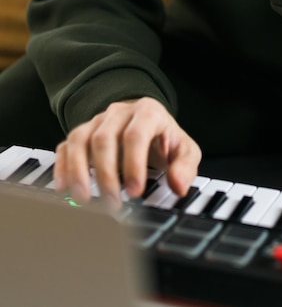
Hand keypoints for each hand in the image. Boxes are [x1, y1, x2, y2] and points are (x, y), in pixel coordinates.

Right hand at [54, 97, 201, 207]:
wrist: (150, 123)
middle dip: (106, 174)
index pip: (136, 134)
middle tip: (112, 202)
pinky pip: (66, 145)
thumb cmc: (165, 139)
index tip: (135, 192)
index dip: (133, 164)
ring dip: (79, 171)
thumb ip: (185, 166)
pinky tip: (64, 187)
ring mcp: (98, 120)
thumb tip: (178, 186)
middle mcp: (120, 112)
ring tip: (83, 198)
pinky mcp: (83, 132)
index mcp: (148, 112)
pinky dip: (62, 165)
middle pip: (104, 138)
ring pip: (80, 139)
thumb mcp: (185, 150)